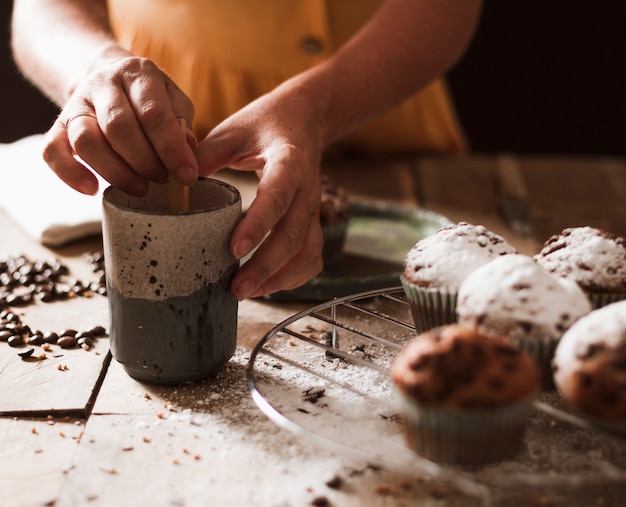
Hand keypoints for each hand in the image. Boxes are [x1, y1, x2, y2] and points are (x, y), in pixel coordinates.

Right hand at [43, 55, 197, 195]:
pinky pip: (53, 151)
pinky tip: (92, 190)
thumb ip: (183, 127)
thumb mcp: (175, 103)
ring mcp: (76, 105)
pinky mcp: (58, 126)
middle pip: (118, 127)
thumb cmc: (151, 100)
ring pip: (86, 140)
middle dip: (145, 162)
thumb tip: (188, 156)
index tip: (187, 176)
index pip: (153, 113)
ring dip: (116, 172)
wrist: (108, 80)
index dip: (172, 149)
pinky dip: (71, 174)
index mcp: (138, 74)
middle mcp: (102, 84)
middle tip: (163, 180)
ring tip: (140, 188)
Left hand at [196, 86, 325, 299]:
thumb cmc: (266, 123)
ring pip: (308, 250)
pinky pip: (312, 254)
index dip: (259, 225)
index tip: (234, 249)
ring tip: (250, 292)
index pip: (278, 196)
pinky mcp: (313, 219)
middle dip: (266, 266)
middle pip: (294, 235)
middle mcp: (307, 188)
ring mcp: (314, 206)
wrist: (306, 118)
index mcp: (289, 161)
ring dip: (282, 276)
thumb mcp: (234, 130)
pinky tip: (270, 284)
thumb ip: (205, 155)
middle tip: (237, 289)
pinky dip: (295, 275)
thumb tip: (173, 186)